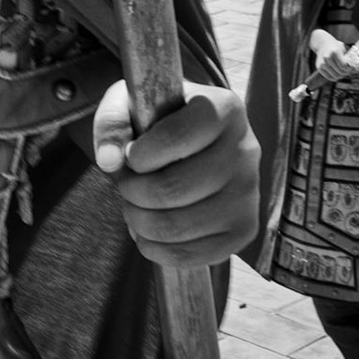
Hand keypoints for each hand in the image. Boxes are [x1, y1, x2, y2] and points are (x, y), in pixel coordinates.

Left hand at [92, 80, 259, 267]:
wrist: (198, 143)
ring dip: (140, 222)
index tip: (130, 155)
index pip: (177, 137)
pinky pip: (191, 255)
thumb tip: (109, 160)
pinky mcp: (244, 229)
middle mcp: (245, 150)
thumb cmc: (163, 121)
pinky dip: (156, 249)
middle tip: (126, 186)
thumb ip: (112, 122)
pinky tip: (149, 231)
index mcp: (224, 110)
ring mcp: (248, 194)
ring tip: (135, 207)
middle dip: (133, 192)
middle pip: (175, 188)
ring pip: (179, 226)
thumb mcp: (134, 104)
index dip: (140, 154)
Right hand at [309, 28, 358, 81]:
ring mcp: (322, 63)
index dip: (349, 69)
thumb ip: (348, 57)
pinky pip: (329, 77)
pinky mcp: (319, 67)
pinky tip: (338, 75)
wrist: (323, 44)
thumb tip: (356, 68)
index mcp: (335, 52)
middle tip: (349, 72)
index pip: (344, 66)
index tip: (352, 69)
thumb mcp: (343, 49)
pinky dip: (335, 78)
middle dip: (346, 73)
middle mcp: (327, 57)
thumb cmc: (335, 47)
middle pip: (340, 71)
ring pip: (335, 76)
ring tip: (344, 73)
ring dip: (341, 76)